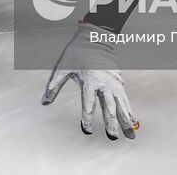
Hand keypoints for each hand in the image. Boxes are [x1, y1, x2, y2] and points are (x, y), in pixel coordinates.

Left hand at [41, 22, 138, 139]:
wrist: (94, 38)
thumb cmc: (76, 53)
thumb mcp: (62, 68)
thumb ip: (54, 86)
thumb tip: (44, 102)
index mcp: (90, 81)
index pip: (89, 104)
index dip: (88, 118)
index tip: (87, 130)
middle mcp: (104, 84)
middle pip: (109, 107)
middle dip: (111, 123)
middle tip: (112, 137)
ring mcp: (114, 83)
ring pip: (121, 105)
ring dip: (126, 121)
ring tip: (130, 136)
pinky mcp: (119, 82)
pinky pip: (125, 99)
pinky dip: (129, 111)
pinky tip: (132, 121)